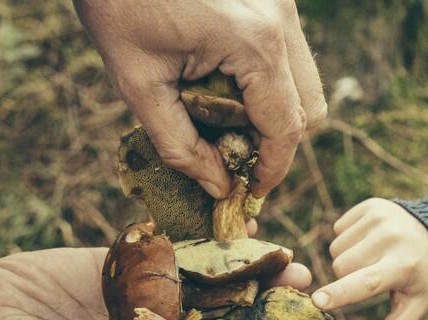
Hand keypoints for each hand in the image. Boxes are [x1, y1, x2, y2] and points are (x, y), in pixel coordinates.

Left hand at [73, 0, 325, 197]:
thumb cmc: (116, 4)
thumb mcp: (138, 83)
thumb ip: (180, 144)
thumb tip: (218, 187)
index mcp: (254, 44)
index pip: (285, 128)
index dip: (271, 170)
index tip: (250, 193)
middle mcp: (280, 21)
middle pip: (310, 109)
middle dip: (278, 143)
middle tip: (237, 160)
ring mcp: (281, 5)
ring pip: (305, 82)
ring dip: (276, 111)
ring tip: (227, 122)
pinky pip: (289, 55)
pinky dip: (268, 81)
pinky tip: (224, 83)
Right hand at [312, 199, 427, 319]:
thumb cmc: (423, 279)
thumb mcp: (415, 307)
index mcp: (403, 267)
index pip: (367, 283)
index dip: (341, 294)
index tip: (318, 301)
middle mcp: (392, 238)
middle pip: (341, 266)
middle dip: (347, 277)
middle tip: (373, 275)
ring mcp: (381, 217)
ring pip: (336, 248)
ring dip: (348, 258)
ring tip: (374, 258)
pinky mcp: (372, 205)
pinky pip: (339, 228)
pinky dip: (349, 239)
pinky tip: (371, 241)